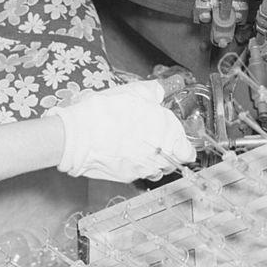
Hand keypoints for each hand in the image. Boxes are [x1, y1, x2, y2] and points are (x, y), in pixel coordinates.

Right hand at [44, 80, 195, 182]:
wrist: (79, 135)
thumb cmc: (107, 111)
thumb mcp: (134, 91)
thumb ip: (154, 91)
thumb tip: (162, 88)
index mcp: (168, 133)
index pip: (187, 151)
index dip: (182, 144)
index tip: (176, 138)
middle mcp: (160, 155)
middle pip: (172, 159)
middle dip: (165, 148)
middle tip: (150, 135)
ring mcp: (144, 169)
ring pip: (155, 167)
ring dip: (150, 158)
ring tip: (134, 142)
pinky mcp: (127, 177)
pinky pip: (137, 171)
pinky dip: (133, 163)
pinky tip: (121, 149)